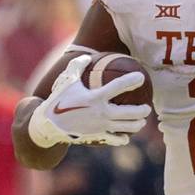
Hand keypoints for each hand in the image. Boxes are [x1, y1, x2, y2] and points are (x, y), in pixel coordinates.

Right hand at [29, 55, 151, 146]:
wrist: (48, 125)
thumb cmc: (58, 100)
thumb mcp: (67, 80)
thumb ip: (78, 65)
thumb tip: (88, 56)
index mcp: (96, 97)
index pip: (119, 86)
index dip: (132, 80)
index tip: (141, 76)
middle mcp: (102, 112)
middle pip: (130, 113)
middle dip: (142, 110)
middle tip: (147, 107)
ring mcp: (101, 126)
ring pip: (126, 127)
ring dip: (137, 124)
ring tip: (142, 121)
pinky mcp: (97, 136)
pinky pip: (115, 139)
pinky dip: (122, 138)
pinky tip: (126, 137)